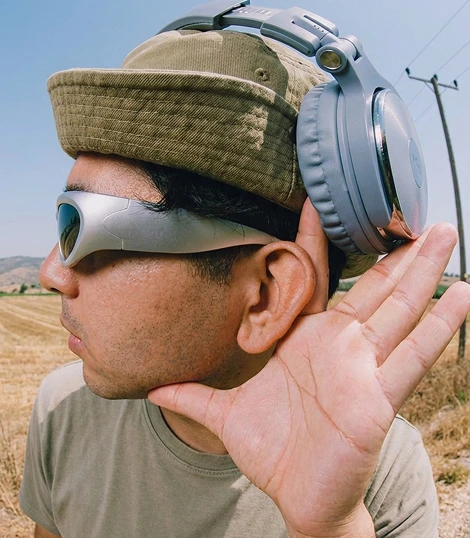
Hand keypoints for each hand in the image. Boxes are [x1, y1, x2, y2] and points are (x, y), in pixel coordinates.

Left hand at [148, 201, 469, 536]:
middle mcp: (339, 347)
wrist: (296, 496)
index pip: (313, 280)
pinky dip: (438, 327)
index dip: (314, 241)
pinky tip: (461, 296)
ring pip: (399, 310)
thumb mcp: (226, 415)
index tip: (314, 202)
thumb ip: (193, 396)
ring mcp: (362, 368)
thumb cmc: (272, 451)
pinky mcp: (378, 397)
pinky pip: (411, 357)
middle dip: (395, 251)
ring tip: (444, 236)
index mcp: (305, 341)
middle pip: (372, 287)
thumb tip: (153, 387)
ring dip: (423, 273)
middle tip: (416, 215)